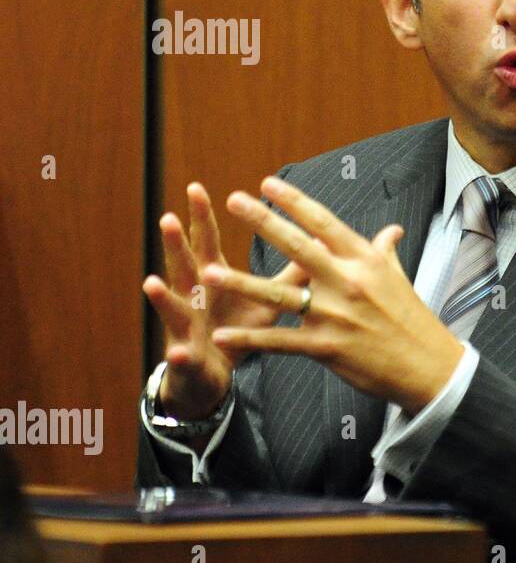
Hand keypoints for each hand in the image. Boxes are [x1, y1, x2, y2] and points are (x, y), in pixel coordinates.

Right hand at [142, 182, 309, 418]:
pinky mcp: (186, 359)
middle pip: (182, 266)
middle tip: (168, 219)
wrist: (211, 375)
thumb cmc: (237, 328)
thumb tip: (316, 242)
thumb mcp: (266, 298)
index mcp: (211, 278)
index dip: (201, 217)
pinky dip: (180, 355)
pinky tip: (178, 353)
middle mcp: (192, 298)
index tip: (196, 187)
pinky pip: (183, 357)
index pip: (204, 242)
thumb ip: (290, 272)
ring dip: (163, 297)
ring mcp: (184, 328)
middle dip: (174, 244)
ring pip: (172, 309)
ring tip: (152, 282)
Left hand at [201, 176, 464, 414]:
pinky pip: (280, 341)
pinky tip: (221, 335)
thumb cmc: (412, 319)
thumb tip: (392, 230)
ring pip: (279, 294)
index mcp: (364, 261)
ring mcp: (335, 315)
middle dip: (264, 222)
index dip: (294, 202)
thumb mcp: (399, 278)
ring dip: (242, 283)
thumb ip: (385, 252)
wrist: (427, 365)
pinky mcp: (326, 347)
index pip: (324, 223)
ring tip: (208, 273)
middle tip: (235, 201)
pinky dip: (249, 339)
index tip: (268, 184)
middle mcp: (347, 281)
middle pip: (298, 246)